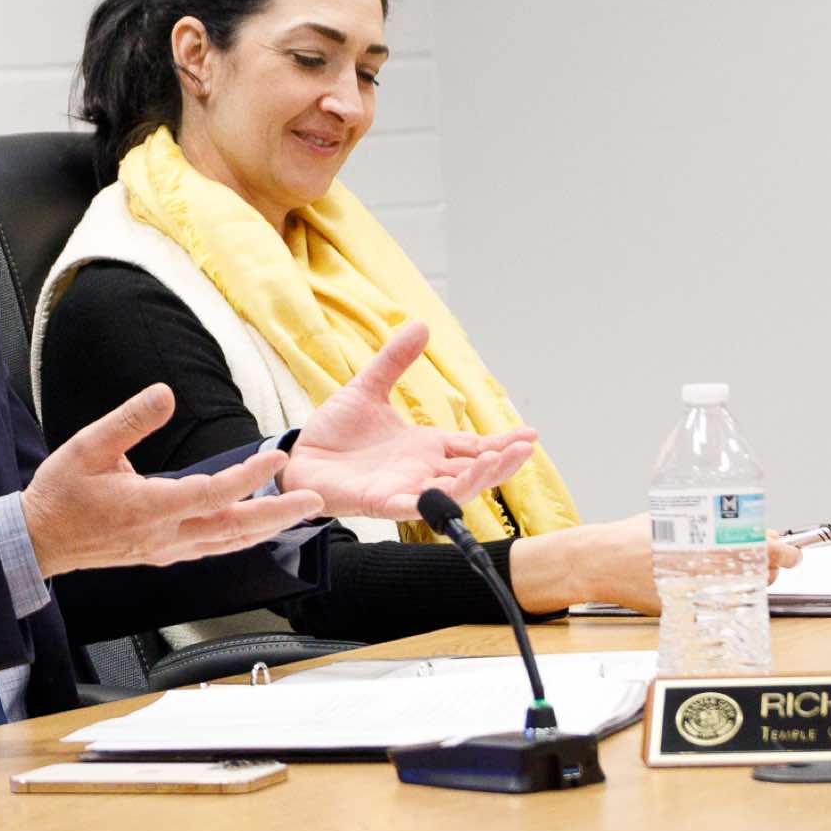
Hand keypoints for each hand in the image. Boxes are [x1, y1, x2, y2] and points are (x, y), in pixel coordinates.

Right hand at [22, 383, 324, 578]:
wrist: (41, 539)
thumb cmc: (61, 494)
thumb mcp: (88, 445)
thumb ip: (130, 419)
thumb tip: (164, 394)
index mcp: (150, 507)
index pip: (214, 492)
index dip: (250, 475)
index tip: (276, 456)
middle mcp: (165, 535)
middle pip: (234, 527)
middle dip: (278, 514)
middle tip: (313, 501)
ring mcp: (165, 550)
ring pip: (228, 543)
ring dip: (266, 529)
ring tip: (296, 515)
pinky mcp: (162, 554)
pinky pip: (212, 549)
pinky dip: (240, 539)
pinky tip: (254, 530)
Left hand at [279, 321, 539, 519]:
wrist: (300, 456)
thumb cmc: (334, 431)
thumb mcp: (367, 388)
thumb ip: (394, 361)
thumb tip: (421, 324)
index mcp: (424, 446)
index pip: (472, 446)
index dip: (501, 443)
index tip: (531, 435)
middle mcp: (421, 469)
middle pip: (472, 470)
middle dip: (500, 462)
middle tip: (525, 449)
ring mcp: (404, 487)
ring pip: (452, 490)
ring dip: (477, 479)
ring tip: (498, 461)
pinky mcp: (381, 502)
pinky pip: (413, 506)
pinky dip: (434, 501)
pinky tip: (453, 490)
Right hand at [510, 514, 803, 613]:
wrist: (595, 563)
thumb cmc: (625, 539)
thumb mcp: (668, 519)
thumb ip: (704, 524)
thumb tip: (735, 528)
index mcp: (703, 547)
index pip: (763, 552)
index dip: (783, 552)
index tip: (791, 551)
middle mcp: (703, 574)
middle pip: (759, 574)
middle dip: (765, 565)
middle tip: (760, 556)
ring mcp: (696, 595)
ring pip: (741, 590)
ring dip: (745, 579)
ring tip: (730, 567)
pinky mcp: (685, 610)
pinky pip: (716, 603)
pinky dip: (719, 593)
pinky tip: (705, 581)